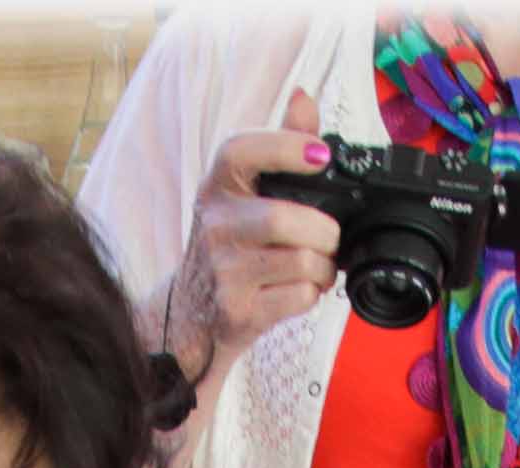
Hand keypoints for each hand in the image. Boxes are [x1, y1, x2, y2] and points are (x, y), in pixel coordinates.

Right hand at [165, 87, 339, 379]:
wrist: (189, 317)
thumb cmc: (227, 248)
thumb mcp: (241, 194)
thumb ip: (278, 147)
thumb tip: (304, 99)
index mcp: (217, 187)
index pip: (241, 151)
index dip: (285, 147)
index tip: (321, 157)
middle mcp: (214, 227)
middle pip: (284, 218)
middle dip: (325, 230)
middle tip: (330, 237)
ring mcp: (224, 273)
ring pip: (300, 261)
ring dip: (324, 266)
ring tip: (318, 266)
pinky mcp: (238, 312)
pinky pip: (299, 297)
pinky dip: (312, 294)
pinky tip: (301, 289)